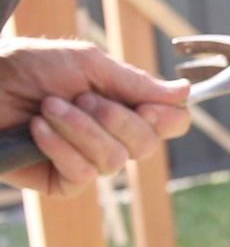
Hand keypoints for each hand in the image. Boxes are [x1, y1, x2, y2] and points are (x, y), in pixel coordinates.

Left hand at [0, 38, 190, 196]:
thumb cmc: (28, 68)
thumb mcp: (87, 64)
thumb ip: (136, 83)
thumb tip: (185, 92)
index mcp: (125, 106)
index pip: (170, 123)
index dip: (167, 119)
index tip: (148, 107)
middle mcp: (112, 136)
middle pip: (147, 145)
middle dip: (115, 120)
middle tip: (80, 97)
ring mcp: (88, 162)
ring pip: (113, 159)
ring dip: (79, 129)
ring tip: (47, 107)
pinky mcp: (63, 182)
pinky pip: (82, 174)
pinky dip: (60, 148)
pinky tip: (38, 130)